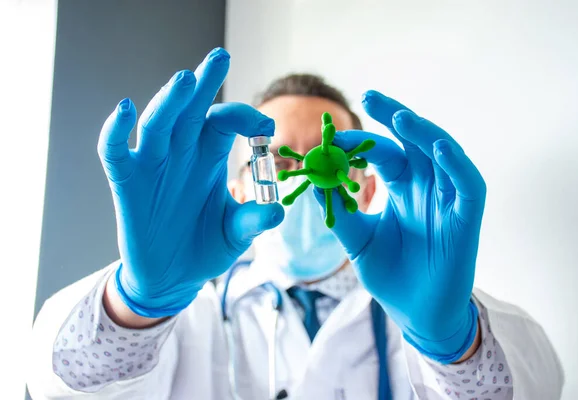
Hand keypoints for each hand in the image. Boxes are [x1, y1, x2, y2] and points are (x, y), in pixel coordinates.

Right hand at [98, 48, 283, 317]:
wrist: (173, 279)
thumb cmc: (205, 247)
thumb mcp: (235, 234)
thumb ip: (253, 220)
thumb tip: (278, 211)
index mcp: (209, 157)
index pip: (223, 122)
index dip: (244, 118)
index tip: (265, 130)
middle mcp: (181, 153)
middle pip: (191, 110)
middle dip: (205, 83)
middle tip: (221, 57)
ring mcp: (152, 165)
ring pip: (157, 123)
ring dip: (169, 102)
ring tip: (185, 81)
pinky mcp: (126, 182)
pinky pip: (115, 151)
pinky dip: (115, 130)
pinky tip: (124, 109)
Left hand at [316, 90, 485, 362]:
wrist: (415, 314)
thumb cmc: (391, 276)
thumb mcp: (358, 241)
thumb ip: (340, 213)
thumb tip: (315, 181)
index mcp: (402, 190)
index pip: (385, 153)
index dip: (361, 142)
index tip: (331, 138)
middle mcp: (427, 188)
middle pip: (415, 142)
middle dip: (395, 117)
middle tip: (369, 97)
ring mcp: (448, 201)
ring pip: (443, 155)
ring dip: (423, 133)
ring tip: (399, 117)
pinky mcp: (467, 219)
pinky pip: (468, 184)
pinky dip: (456, 164)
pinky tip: (436, 148)